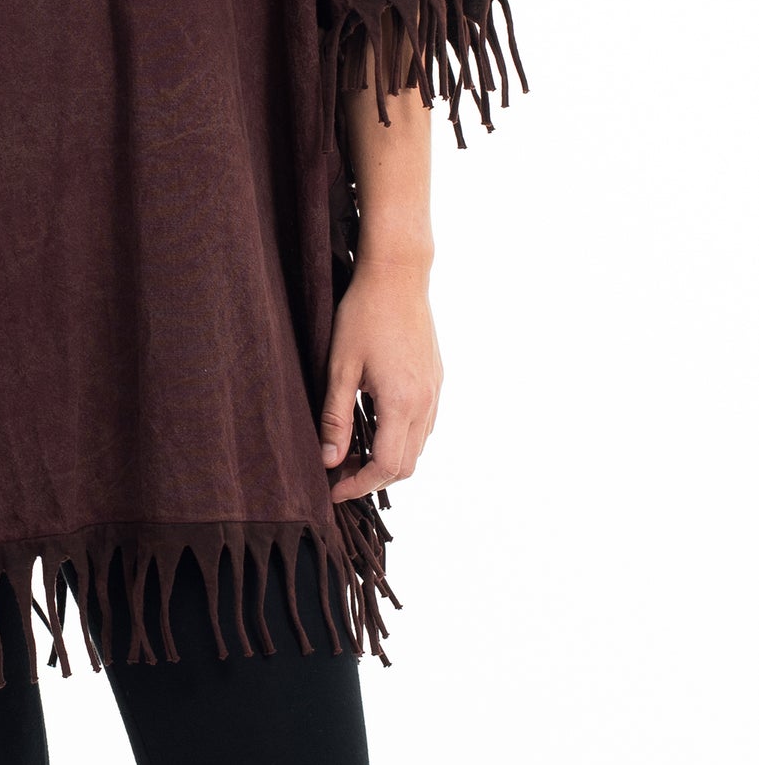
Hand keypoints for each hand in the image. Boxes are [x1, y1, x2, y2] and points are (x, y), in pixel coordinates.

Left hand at [319, 259, 442, 502]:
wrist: (398, 275)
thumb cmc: (363, 315)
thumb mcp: (340, 367)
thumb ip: (335, 417)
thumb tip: (328, 460)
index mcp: (402, 402)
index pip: (387, 466)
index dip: (359, 485)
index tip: (333, 489)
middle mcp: (426, 402)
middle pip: (406, 465)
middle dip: (373, 478)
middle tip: (339, 475)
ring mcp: (435, 391)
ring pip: (418, 447)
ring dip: (389, 460)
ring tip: (354, 455)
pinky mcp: (436, 379)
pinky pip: (424, 425)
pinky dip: (402, 439)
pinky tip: (376, 428)